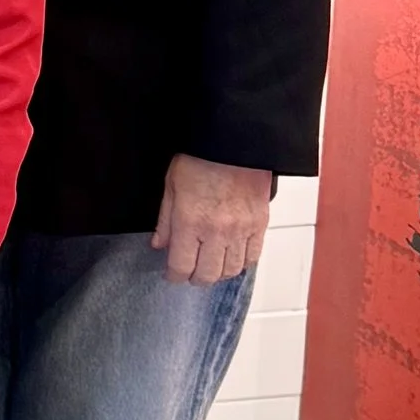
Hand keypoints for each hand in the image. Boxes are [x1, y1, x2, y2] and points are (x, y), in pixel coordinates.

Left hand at [152, 153, 273, 284]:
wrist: (234, 142)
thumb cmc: (201, 158)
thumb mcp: (171, 186)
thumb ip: (165, 220)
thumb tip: (160, 244)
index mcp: (190, 221)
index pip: (181, 266)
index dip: (175, 276)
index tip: (172, 274)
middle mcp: (216, 231)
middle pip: (207, 275)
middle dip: (195, 278)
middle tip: (191, 271)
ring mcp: (241, 230)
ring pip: (231, 270)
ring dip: (218, 273)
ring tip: (211, 265)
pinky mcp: (259, 225)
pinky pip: (252, 257)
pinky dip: (241, 262)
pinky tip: (232, 256)